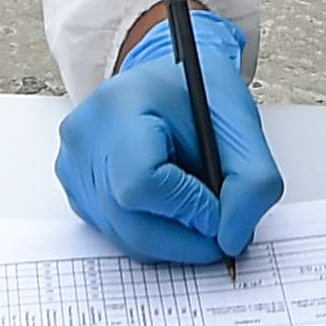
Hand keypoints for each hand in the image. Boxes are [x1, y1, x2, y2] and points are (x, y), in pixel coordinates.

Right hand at [55, 11, 283, 266]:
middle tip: (220, 233)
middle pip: (130, 222)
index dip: (188, 209)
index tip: (220, 212)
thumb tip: (231, 238)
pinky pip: (116, 233)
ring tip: (197, 209)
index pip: (142, 182)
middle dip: (186, 239)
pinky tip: (170, 206)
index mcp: (120, 105)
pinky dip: (153, 233)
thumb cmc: (197, 97)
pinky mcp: (74, 189)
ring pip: (125, 236)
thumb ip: (252, 182)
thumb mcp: (241, 123)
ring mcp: (73, 165)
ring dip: (172, 239)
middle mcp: (85, 136)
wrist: (167, 86)